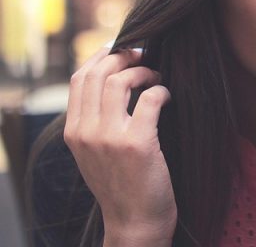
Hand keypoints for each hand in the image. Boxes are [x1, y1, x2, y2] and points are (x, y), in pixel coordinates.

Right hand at [64, 47, 175, 245]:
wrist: (134, 222)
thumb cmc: (122, 183)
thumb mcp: (95, 152)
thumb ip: (95, 121)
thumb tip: (113, 79)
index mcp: (73, 132)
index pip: (80, 78)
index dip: (102, 56)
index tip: (121, 49)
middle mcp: (86, 132)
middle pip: (99, 73)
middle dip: (124, 56)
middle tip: (144, 56)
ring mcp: (110, 137)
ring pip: (121, 81)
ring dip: (145, 71)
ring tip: (156, 78)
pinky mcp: (138, 143)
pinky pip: (150, 98)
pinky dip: (162, 90)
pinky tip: (168, 97)